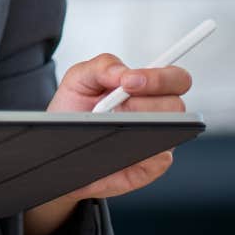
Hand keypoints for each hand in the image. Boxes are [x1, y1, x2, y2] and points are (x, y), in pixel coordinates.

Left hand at [44, 52, 191, 200]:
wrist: (58, 143)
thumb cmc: (75, 109)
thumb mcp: (79, 79)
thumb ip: (103, 66)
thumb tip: (124, 72)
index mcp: (148, 89)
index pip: (176, 79)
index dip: (160, 78)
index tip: (130, 81)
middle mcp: (158, 115)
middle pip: (177, 107)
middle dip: (145, 103)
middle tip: (117, 106)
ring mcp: (156, 142)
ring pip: (169, 134)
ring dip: (139, 127)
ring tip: (110, 126)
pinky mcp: (147, 168)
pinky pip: (156, 164)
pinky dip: (137, 155)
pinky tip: (116, 149)